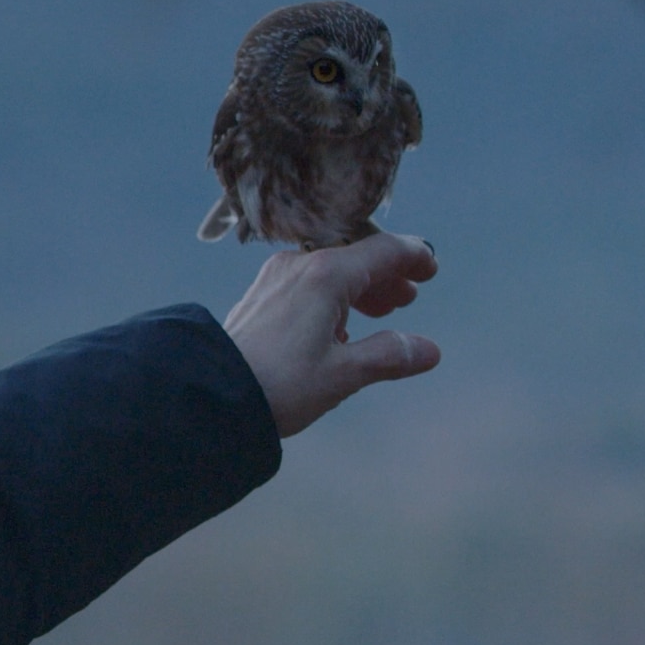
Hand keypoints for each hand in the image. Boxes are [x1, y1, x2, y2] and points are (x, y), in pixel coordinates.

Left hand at [222, 233, 440, 438]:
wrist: (213, 394)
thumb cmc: (280, 385)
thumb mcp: (343, 374)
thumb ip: (388, 356)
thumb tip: (429, 351)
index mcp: (326, 275)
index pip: (382, 250)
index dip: (412, 257)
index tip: (431, 271)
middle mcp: (299, 266)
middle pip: (356, 258)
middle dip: (386, 277)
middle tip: (409, 298)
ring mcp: (276, 278)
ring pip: (330, 272)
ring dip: (360, 288)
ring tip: (381, 312)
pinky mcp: (261, 295)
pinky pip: (308, 284)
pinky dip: (333, 297)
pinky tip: (338, 328)